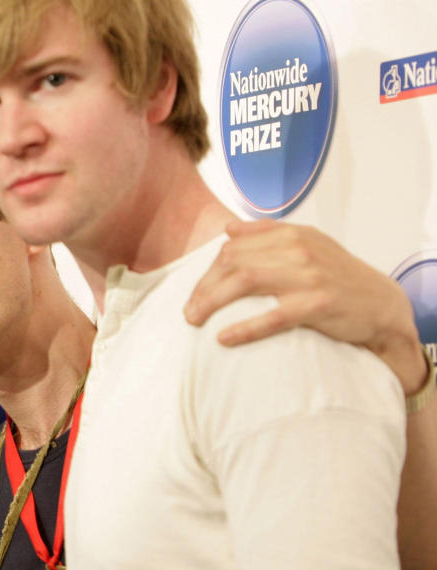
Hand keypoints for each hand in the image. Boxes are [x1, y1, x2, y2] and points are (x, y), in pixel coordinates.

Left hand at [184, 219, 427, 393]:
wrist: (382, 305)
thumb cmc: (339, 277)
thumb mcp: (309, 245)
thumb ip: (268, 234)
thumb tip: (228, 229)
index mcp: (293, 234)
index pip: (234, 247)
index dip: (208, 271)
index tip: (196, 292)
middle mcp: (299, 249)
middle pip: (233, 263)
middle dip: (204, 287)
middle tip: (188, 312)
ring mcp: (309, 276)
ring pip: (245, 282)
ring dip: (212, 301)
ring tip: (194, 320)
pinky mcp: (318, 304)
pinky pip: (273, 316)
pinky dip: (245, 328)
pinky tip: (224, 338)